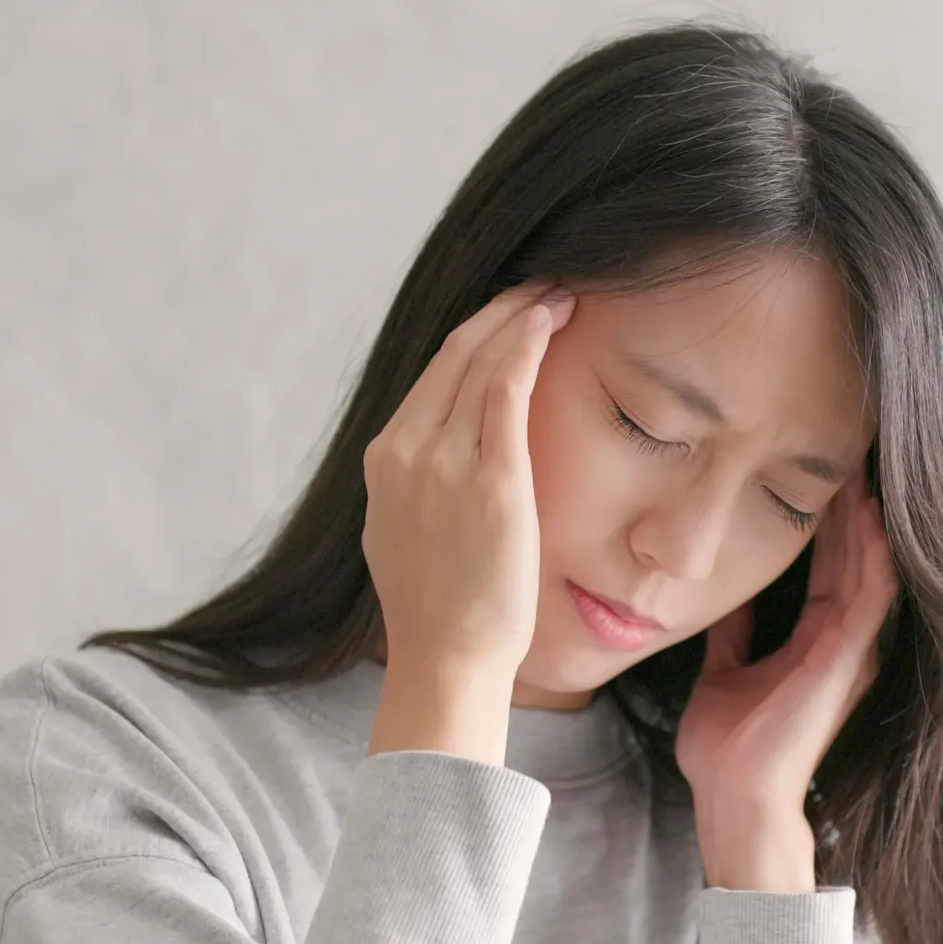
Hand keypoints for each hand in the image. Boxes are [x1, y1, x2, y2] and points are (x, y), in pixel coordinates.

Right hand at [362, 281, 572, 685]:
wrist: (447, 657)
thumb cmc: (440, 609)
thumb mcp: (406, 532)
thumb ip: (419, 486)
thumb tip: (440, 462)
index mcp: (384, 460)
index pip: (431, 376)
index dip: (474, 335)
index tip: (508, 314)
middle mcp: (405, 450)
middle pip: (453, 355)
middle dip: (500, 311)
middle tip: (541, 286)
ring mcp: (444, 461)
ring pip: (480, 362)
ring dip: (522, 318)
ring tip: (558, 294)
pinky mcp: (490, 478)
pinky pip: (506, 390)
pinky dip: (527, 346)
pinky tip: (550, 321)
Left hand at [676, 469, 897, 891]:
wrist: (733, 798)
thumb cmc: (727, 750)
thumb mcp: (723, 673)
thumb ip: (733, 633)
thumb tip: (723, 593)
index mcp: (814, 642)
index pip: (828, 565)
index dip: (825, 518)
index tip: (816, 470)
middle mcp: (842, 642)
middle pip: (854, 557)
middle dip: (851, 504)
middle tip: (849, 448)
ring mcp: (850, 651)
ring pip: (869, 566)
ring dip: (867, 517)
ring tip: (861, 465)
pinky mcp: (847, 659)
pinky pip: (871, 593)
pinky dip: (873, 552)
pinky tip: (868, 512)